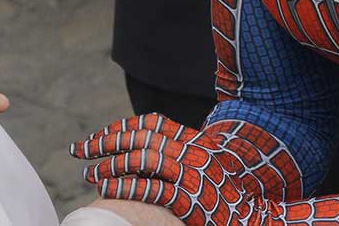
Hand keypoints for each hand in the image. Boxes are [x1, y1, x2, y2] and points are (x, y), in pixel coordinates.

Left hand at [71, 114, 286, 225]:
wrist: (259, 216)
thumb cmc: (231, 195)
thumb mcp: (209, 165)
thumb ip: (184, 156)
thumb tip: (152, 154)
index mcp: (195, 141)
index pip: (151, 123)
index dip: (121, 127)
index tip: (100, 137)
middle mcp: (191, 151)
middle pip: (139, 137)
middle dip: (104, 141)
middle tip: (79, 150)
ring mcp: (191, 173)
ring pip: (141, 159)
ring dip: (110, 164)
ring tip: (90, 175)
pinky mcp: (188, 198)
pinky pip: (150, 187)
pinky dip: (125, 185)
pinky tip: (107, 189)